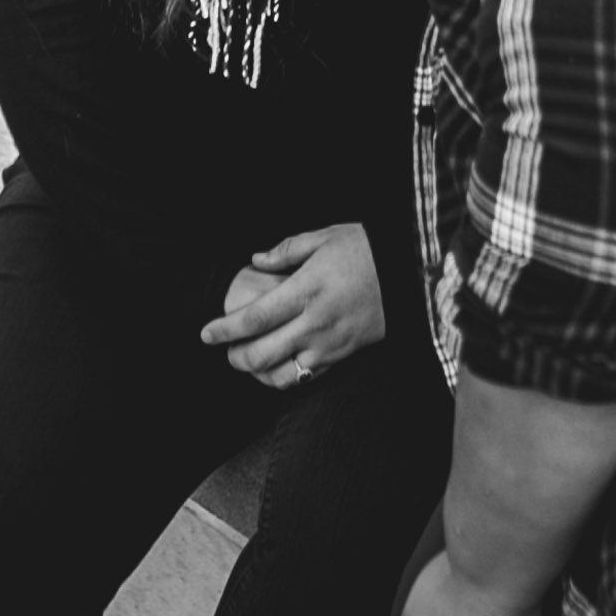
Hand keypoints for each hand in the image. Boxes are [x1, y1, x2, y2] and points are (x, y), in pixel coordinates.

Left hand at [199, 220, 384, 385]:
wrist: (410, 272)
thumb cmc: (366, 249)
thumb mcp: (325, 237)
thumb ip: (286, 251)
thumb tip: (256, 260)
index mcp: (306, 290)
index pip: (255, 318)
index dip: (226, 330)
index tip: (206, 333)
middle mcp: (314, 323)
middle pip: (262, 354)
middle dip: (236, 357)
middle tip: (225, 351)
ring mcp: (329, 345)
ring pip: (282, 376)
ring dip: (258, 373)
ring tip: (248, 361)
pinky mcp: (342, 357)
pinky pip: (306, 378)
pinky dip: (285, 378)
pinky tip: (277, 367)